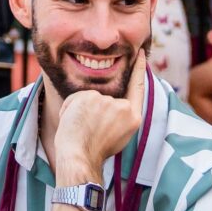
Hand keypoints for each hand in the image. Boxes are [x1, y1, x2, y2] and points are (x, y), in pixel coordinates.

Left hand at [51, 64, 144, 182]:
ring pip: (91, 98)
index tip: (140, 54)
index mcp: (133, 118)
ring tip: (82, 129)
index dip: (139, 69)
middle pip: (108, 99)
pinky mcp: (91, 97)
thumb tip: (110, 99)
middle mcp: (123, 107)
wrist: (79, 157)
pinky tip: (73, 121)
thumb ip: (119, 115)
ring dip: (82, 110)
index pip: (138, 87)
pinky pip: (78, 97)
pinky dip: (71, 107)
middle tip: (89, 131)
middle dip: (95, 112)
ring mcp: (107, 101)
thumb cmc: (94, 151)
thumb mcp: (118, 135)